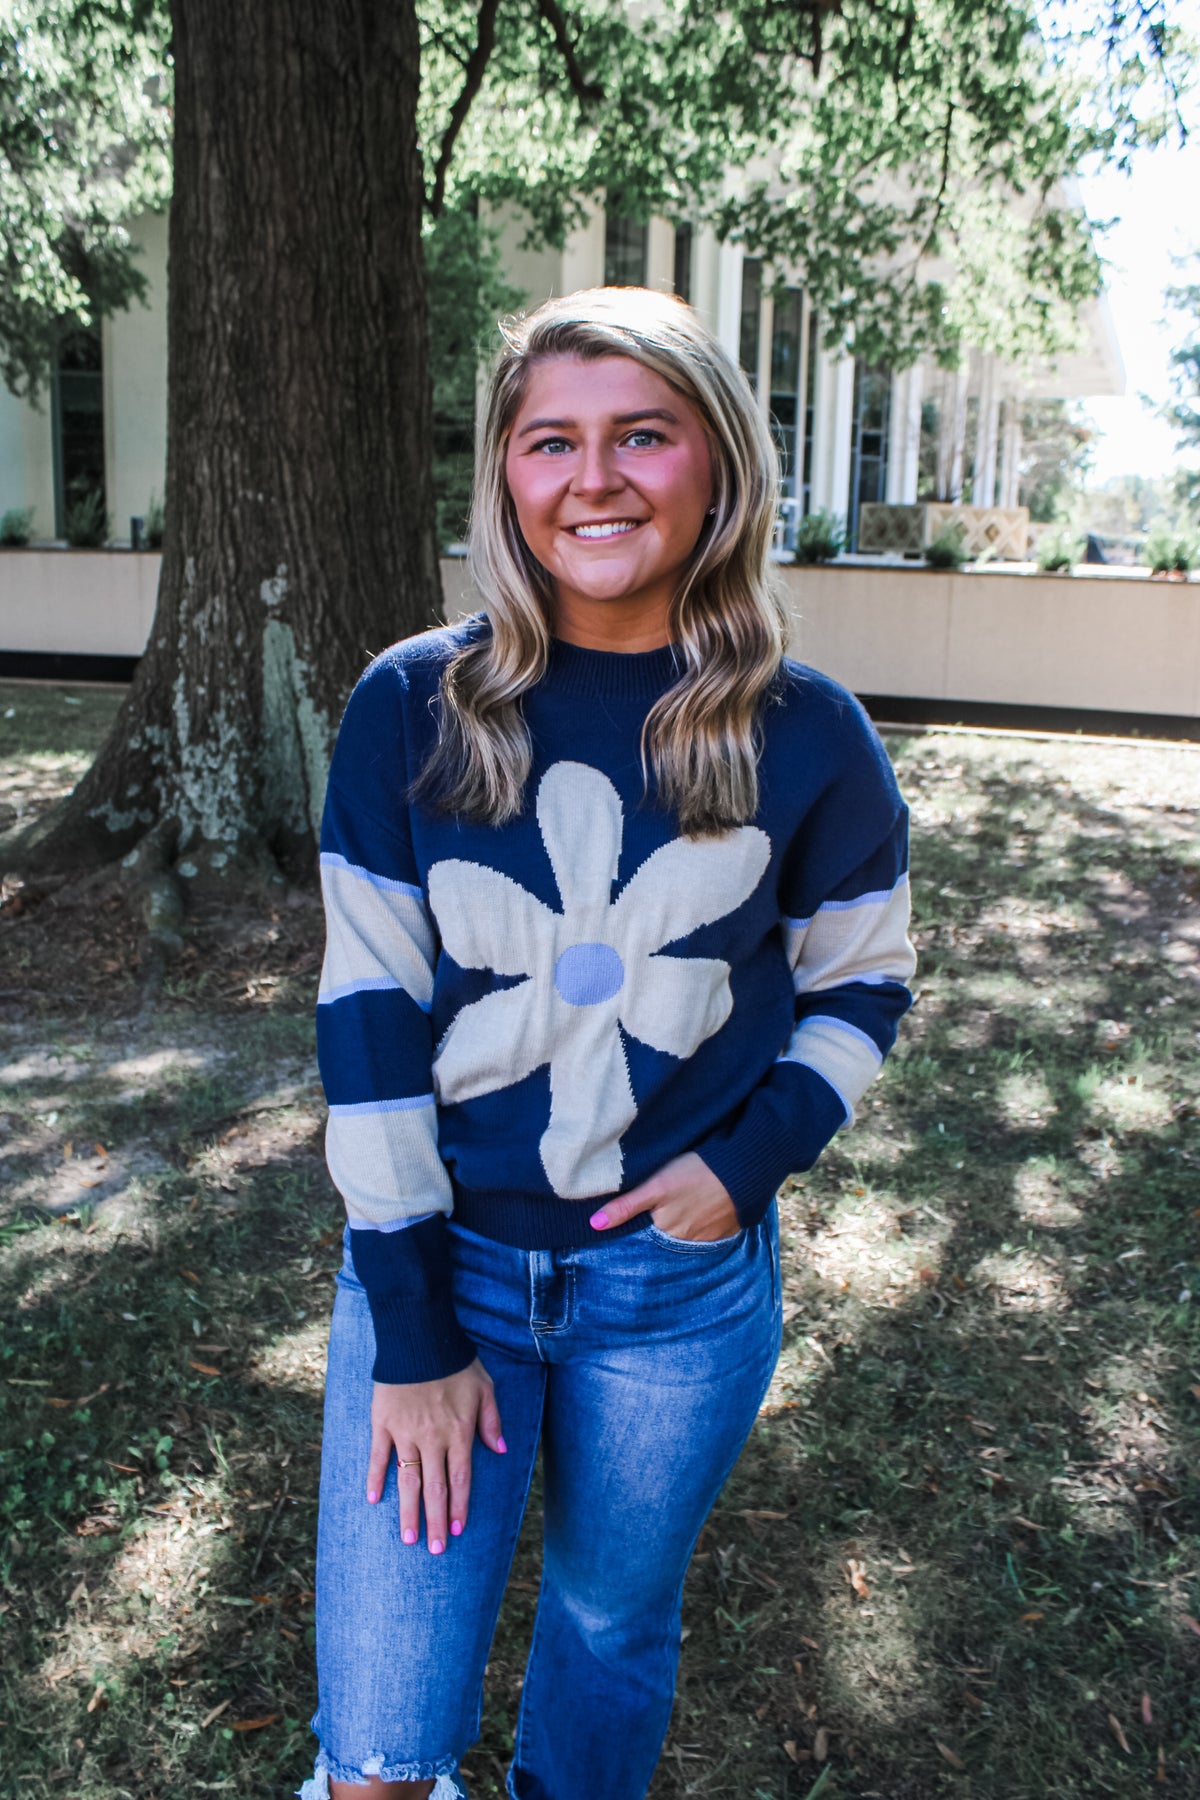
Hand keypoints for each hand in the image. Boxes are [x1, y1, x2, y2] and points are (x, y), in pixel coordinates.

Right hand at [366, 1357, 505, 1552]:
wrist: (420, 1338)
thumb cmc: (456, 1362)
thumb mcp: (485, 1387)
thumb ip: (491, 1420)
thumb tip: (500, 1450)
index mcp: (458, 1432)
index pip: (460, 1479)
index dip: (459, 1507)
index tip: (457, 1531)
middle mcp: (432, 1438)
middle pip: (434, 1488)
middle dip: (435, 1521)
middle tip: (434, 1549)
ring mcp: (405, 1432)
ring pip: (407, 1480)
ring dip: (408, 1511)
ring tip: (407, 1538)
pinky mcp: (383, 1423)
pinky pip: (378, 1456)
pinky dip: (375, 1478)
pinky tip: (372, 1499)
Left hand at [589, 1151, 740, 1241]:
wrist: (744, 1170)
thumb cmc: (696, 1173)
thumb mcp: (656, 1185)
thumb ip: (626, 1207)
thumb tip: (594, 1225)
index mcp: (666, 1231)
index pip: (643, 1239)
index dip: (636, 1231)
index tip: (629, 1224)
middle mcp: (685, 1241)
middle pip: (664, 1239)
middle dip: (656, 1232)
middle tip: (657, 1211)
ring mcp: (707, 1238)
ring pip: (685, 1237)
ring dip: (679, 1228)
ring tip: (679, 1209)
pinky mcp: (725, 1230)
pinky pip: (706, 1235)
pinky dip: (699, 1226)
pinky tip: (698, 1211)